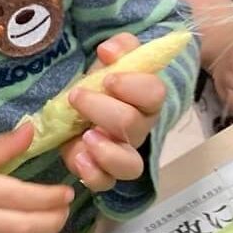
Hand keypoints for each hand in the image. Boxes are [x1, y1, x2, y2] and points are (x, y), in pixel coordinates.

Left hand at [61, 33, 171, 188]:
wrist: (78, 107)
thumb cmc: (100, 84)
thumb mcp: (109, 60)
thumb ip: (118, 49)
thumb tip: (109, 51)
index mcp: (145, 99)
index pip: (156, 94)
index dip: (134, 86)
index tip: (109, 79)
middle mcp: (139, 129)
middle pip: (134, 125)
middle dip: (102, 109)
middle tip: (77, 97)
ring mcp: (122, 154)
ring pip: (130, 165)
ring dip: (107, 151)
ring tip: (86, 136)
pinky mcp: (102, 172)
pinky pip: (105, 183)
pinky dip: (92, 174)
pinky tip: (78, 157)